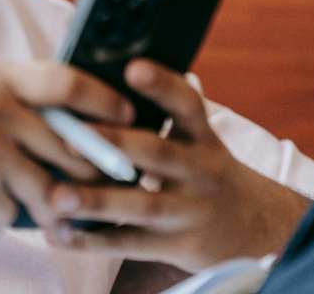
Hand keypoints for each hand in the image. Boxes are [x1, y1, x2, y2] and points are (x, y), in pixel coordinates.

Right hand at [0, 59, 134, 233]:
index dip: (106, 101)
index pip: (68, 80)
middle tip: (106, 182)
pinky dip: (3, 219)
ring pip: (51, 184)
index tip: (127, 117)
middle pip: (73, 140)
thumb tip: (58, 115)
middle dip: (93, 168)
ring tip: (49, 212)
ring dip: (53, 204)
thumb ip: (5, 95)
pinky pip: (14, 212)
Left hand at [45, 60, 312, 270]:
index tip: (133, 67)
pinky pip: (133, 244)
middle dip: (114, 144)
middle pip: (157, 153)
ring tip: (58, 197)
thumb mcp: (197, 140)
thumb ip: (159, 117)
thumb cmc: (204, 170)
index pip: (187, 104)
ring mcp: (191, 210)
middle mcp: (200, 170)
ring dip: (97, 201)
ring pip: (142, 204)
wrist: (256, 226)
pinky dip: (95, 241)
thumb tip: (94, 83)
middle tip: (69, 140)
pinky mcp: (179, 245)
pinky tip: (61, 234)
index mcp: (202, 137)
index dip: (162, 85)